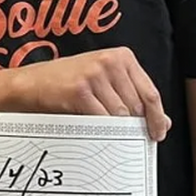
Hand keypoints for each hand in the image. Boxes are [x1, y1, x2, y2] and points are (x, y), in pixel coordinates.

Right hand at [13, 48, 170, 140]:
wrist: (32, 83)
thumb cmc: (68, 82)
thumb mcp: (105, 81)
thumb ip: (132, 96)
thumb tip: (162, 121)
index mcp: (122, 56)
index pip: (150, 92)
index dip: (157, 117)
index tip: (159, 132)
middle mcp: (110, 62)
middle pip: (137, 106)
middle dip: (136, 126)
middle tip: (131, 138)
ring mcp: (94, 75)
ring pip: (121, 115)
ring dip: (118, 130)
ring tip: (109, 133)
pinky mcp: (80, 91)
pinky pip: (102, 119)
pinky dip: (103, 130)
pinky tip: (97, 132)